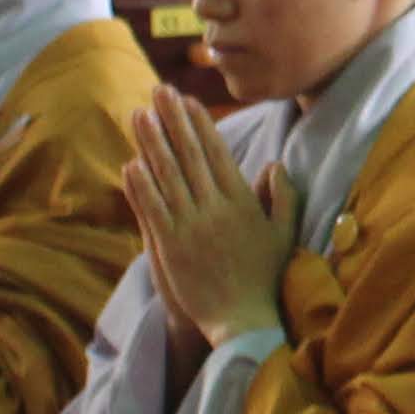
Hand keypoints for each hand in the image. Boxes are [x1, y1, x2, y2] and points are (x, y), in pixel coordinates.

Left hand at [119, 87, 294, 346]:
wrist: (245, 322)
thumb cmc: (265, 279)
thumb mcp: (284, 235)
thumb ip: (282, 197)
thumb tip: (274, 165)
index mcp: (243, 203)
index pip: (218, 154)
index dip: (201, 125)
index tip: (188, 101)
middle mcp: (216, 210)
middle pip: (190, 156)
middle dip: (173, 121)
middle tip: (159, 91)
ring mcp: (192, 228)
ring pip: (168, 177)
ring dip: (152, 143)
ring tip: (139, 115)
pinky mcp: (171, 249)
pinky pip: (153, 211)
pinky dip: (141, 187)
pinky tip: (131, 163)